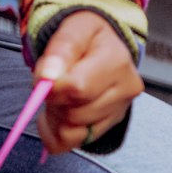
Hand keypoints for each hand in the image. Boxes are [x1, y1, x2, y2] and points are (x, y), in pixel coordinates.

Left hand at [33, 10, 143, 154]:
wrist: (102, 44)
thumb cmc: (87, 36)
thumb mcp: (73, 29)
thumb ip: (60, 50)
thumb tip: (49, 78)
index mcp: (117, 62)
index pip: (78, 89)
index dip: (53, 87)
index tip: (46, 76)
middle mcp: (125, 90)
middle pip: (74, 114)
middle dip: (54, 100)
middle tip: (54, 82)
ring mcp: (119, 112)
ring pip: (71, 132)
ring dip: (54, 115)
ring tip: (59, 93)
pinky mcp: (107, 128)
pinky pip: (69, 143)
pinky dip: (54, 131)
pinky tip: (57, 113)